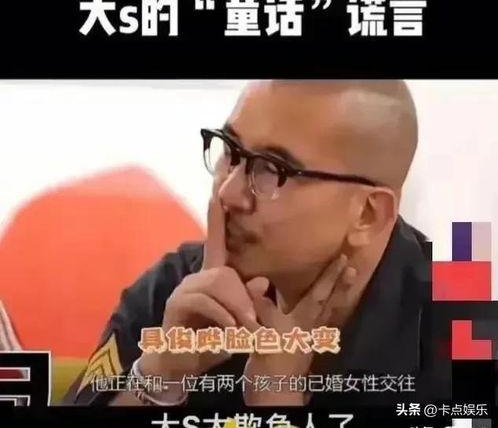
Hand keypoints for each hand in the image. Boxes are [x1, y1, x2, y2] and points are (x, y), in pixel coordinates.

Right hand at [140, 195, 255, 379]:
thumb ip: (248, 303)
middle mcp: (196, 278)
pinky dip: (221, 316)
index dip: (216, 218)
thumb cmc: (212, 341)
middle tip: (253, 322)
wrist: (180, 365)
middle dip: (242, 296)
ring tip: (243, 329)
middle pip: (224, 272)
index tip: (216, 193)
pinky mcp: (176, 304)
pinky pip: (205, 301)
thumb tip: (261, 281)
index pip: (215, 242)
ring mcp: (184, 290)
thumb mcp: (237, 324)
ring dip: (235, 307)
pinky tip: (229, 330)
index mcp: (212, 278)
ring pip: (216, 284)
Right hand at [243, 254, 356, 404]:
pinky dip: (320, 311)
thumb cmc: (272, 361)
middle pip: (328, 301)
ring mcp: (306, 336)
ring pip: (325, 311)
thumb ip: (263, 308)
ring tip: (347, 280)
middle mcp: (309, 326)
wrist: (273, 393)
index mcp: (303, 320)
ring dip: (336, 295)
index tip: (343, 259)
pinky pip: (315, 322)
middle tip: (352, 267)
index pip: (319, 293)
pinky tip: (318, 307)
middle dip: (339, 284)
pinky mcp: (300, 345)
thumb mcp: (265, 333)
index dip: (330, 276)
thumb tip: (257, 284)